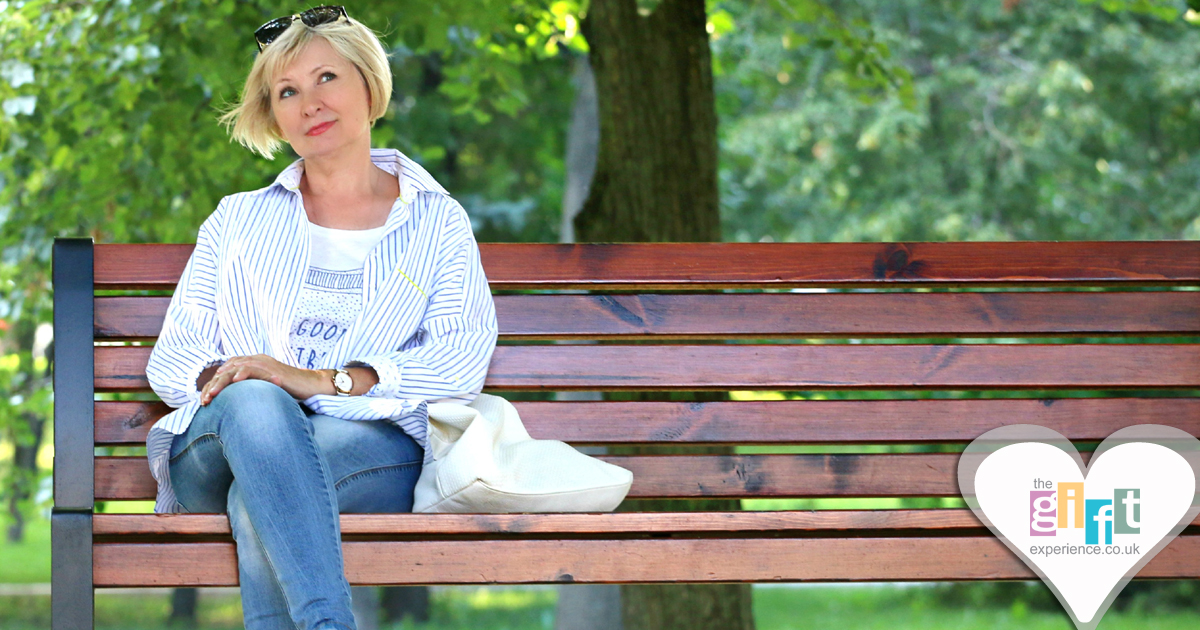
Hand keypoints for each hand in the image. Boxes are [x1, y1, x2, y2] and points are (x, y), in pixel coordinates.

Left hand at [200, 354, 326, 404]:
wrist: (310, 385)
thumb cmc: (289, 391)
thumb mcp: (264, 391)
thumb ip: (250, 393)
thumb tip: (234, 409)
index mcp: (250, 365)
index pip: (225, 372)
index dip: (212, 386)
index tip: (204, 402)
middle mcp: (254, 360)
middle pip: (225, 370)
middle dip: (212, 386)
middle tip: (203, 401)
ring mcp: (262, 362)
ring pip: (234, 369)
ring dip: (221, 382)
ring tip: (211, 395)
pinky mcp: (270, 367)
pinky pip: (253, 367)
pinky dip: (242, 373)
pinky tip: (234, 382)